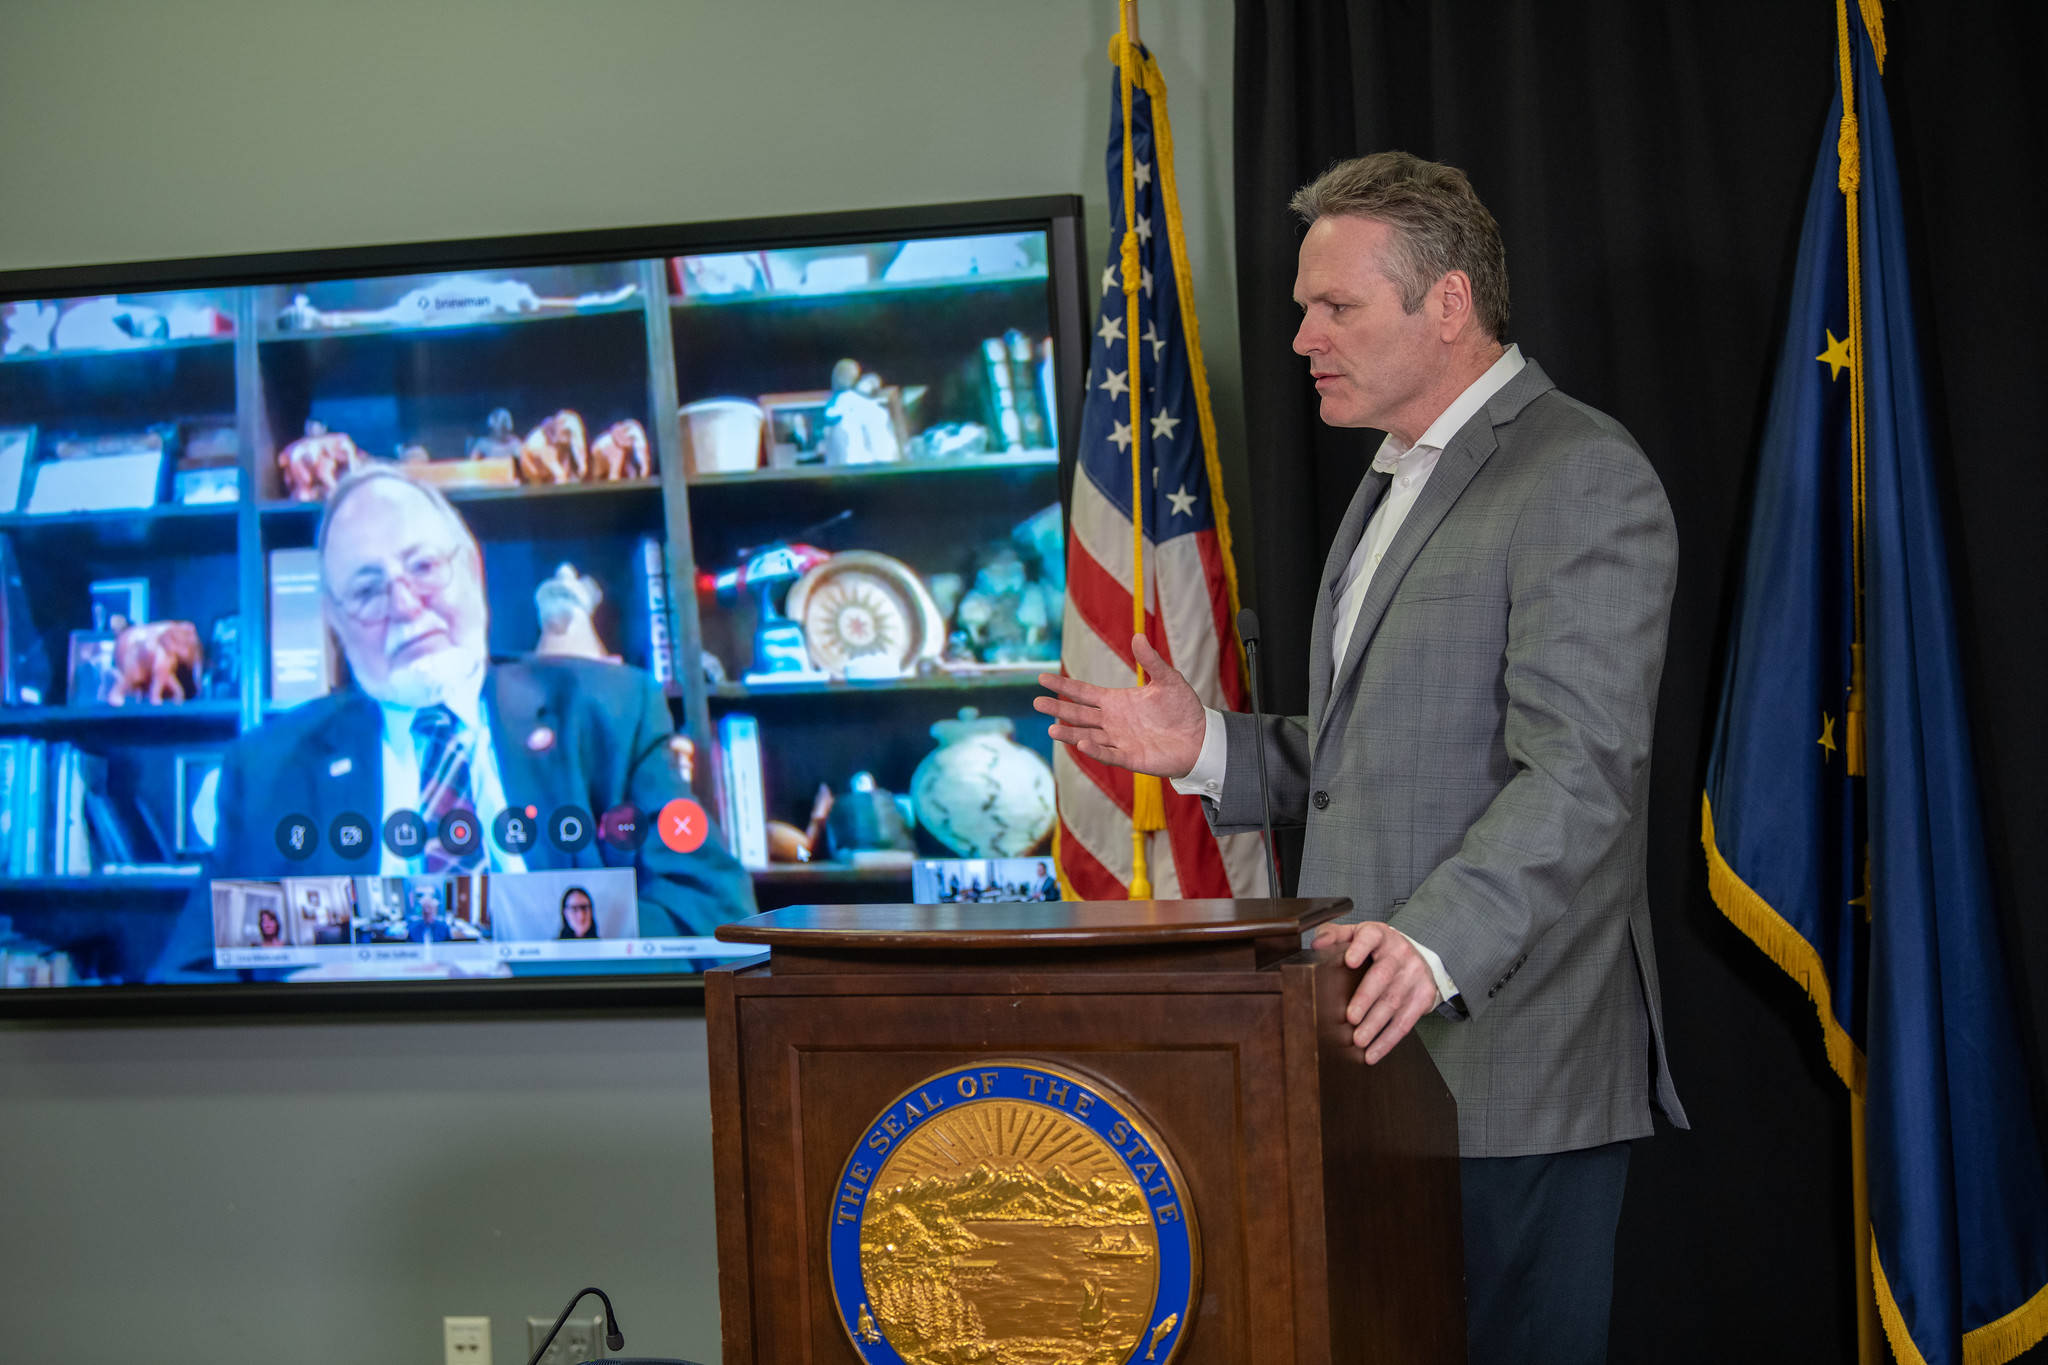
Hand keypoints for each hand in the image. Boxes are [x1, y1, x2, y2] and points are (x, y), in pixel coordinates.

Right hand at [1035, 634, 1205, 777]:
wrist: (1201, 737)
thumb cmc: (1183, 708)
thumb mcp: (1168, 680)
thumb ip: (1151, 661)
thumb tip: (1138, 636)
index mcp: (1116, 701)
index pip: (1084, 693)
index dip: (1064, 686)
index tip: (1042, 678)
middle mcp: (1112, 721)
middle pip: (1079, 714)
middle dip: (1058, 708)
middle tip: (1036, 702)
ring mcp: (1119, 740)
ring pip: (1087, 736)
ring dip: (1070, 733)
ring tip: (1051, 728)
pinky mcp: (1130, 758)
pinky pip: (1108, 754)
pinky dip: (1095, 750)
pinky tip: (1082, 743)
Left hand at [1309, 921, 1439, 1063]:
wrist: (1418, 958)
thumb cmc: (1378, 948)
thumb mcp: (1358, 935)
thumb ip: (1335, 936)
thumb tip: (1316, 946)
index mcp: (1380, 935)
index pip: (1371, 937)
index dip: (1360, 948)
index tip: (1349, 961)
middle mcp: (1400, 953)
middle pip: (1382, 975)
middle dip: (1366, 998)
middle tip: (1350, 1017)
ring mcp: (1414, 975)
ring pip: (1393, 1002)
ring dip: (1375, 1025)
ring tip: (1358, 1040)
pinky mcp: (1424, 996)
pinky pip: (1406, 1022)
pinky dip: (1388, 1040)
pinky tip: (1373, 1053)